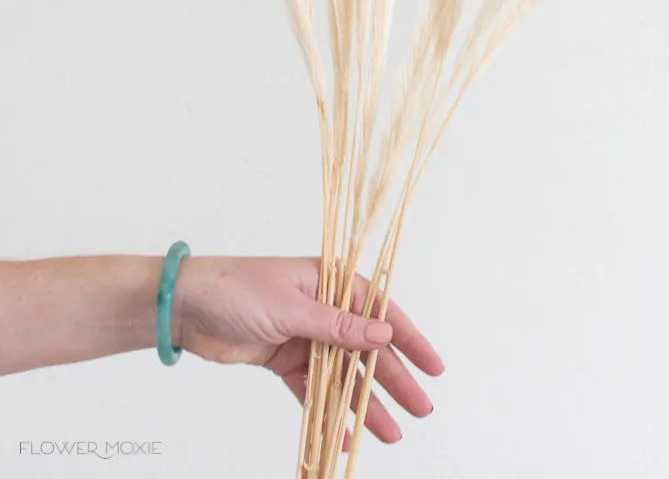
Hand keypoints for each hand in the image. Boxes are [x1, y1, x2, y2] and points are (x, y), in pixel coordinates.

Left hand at [174, 256, 442, 444]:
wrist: (186, 307)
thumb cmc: (239, 289)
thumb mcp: (292, 307)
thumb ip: (338, 326)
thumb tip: (384, 337)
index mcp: (332, 282)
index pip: (381, 312)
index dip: (410, 340)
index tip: (434, 367)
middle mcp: (325, 308)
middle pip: (367, 349)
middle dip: (394, 379)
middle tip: (421, 408)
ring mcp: (306, 336)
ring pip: (344, 374)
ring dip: (366, 402)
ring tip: (392, 433)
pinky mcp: (286, 360)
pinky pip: (314, 390)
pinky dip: (330, 411)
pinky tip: (347, 434)